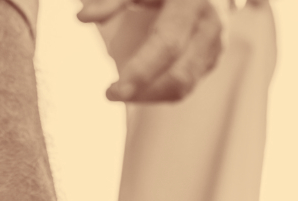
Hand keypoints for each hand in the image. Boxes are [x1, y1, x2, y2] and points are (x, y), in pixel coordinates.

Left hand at [78, 0, 227, 101]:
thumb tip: (82, 18)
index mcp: (191, 4)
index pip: (167, 46)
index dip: (141, 71)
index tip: (113, 91)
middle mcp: (209, 27)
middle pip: (179, 75)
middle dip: (144, 92)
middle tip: (111, 94)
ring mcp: (216, 46)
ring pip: (184, 86)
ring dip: (151, 96)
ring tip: (123, 91)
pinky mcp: (213, 58)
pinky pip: (187, 84)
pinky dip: (160, 90)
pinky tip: (141, 87)